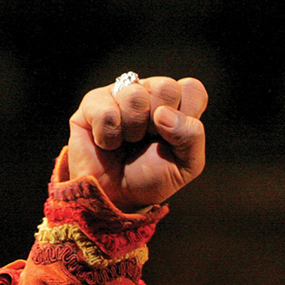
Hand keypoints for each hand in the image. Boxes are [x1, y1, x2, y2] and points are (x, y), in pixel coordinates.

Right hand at [67, 75, 207, 210]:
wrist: (117, 197)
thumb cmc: (151, 177)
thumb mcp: (186, 165)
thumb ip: (191, 136)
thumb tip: (163, 114)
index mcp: (175, 104)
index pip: (192, 88)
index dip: (186, 115)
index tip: (174, 138)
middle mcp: (149, 92)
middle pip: (165, 87)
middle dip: (159, 123)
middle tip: (148, 139)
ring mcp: (120, 94)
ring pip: (135, 97)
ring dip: (133, 130)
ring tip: (127, 142)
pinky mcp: (93, 103)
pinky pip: (106, 112)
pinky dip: (109, 138)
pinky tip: (108, 144)